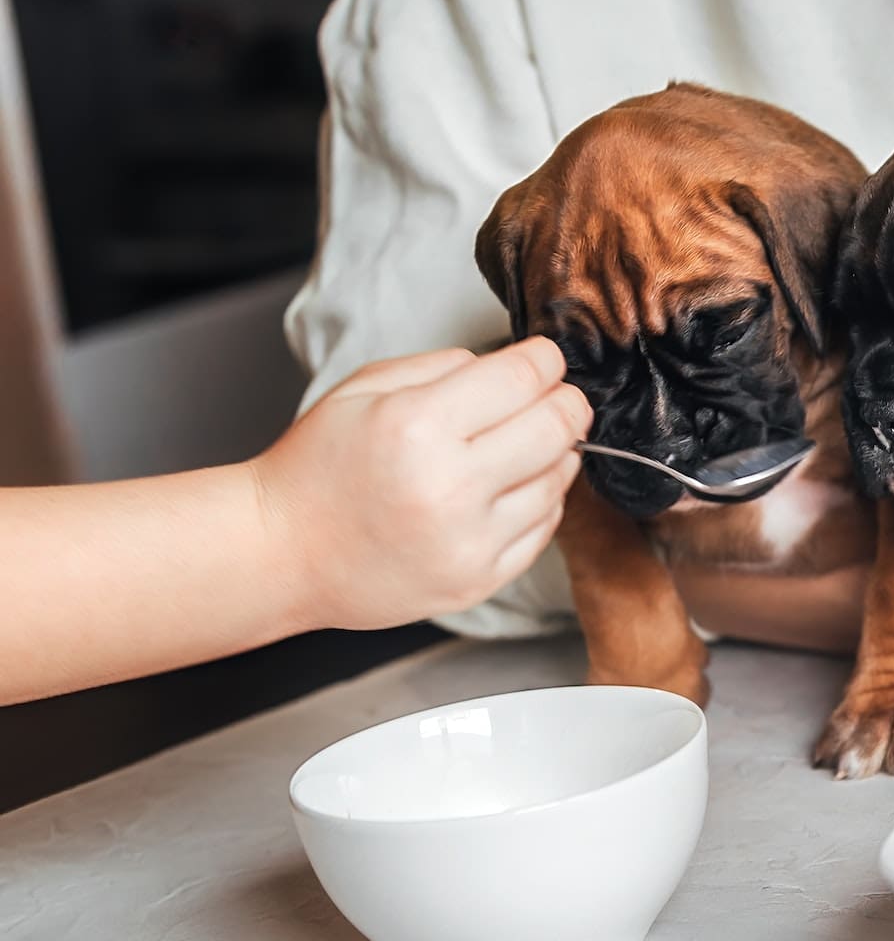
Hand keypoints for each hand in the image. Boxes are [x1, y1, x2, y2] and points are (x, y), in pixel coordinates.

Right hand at [250, 338, 590, 630]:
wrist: (280, 553)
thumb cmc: (318, 466)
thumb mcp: (366, 388)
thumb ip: (447, 366)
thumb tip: (516, 366)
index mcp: (417, 427)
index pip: (522, 379)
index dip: (544, 361)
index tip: (544, 359)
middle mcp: (449, 488)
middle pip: (556, 428)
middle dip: (566, 402)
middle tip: (557, 397)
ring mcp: (468, 543)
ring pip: (558, 481)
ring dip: (556, 453)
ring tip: (527, 442)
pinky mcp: (477, 581)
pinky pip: (544, 529)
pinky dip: (540, 501)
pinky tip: (513, 487)